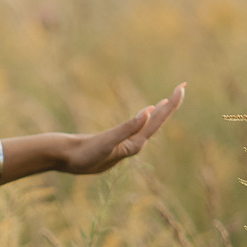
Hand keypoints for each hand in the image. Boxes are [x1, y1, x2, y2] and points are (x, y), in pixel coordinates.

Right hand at [57, 83, 185, 175]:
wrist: (64, 160)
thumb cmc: (85, 153)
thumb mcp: (108, 141)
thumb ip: (128, 127)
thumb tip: (150, 111)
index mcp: (135, 143)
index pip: (158, 121)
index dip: (171, 105)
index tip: (181, 88)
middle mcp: (133, 144)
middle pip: (157, 122)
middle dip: (170, 105)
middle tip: (182, 87)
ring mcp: (124, 144)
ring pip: (148, 125)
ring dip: (159, 112)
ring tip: (167, 101)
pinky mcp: (115, 144)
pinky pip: (136, 128)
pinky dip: (143, 119)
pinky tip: (143, 116)